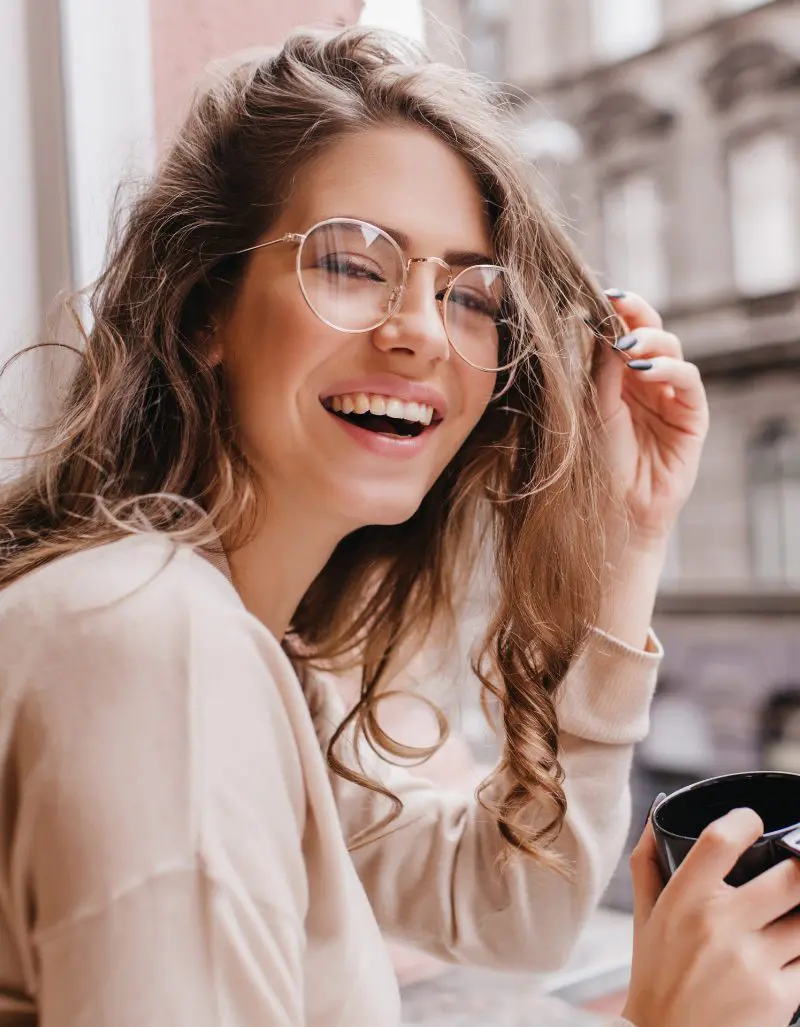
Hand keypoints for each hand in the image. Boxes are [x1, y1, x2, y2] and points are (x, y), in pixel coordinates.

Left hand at [592, 290, 709, 547]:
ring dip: (652, 340)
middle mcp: (645, 381)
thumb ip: (600, 369)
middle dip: (638, 313)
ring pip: (672, 349)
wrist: (615, 511)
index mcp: (615, 376)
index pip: (621, 331)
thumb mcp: (592, 408)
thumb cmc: (596, 464)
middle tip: (620, 304)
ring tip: (630, 345)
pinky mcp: (692, 416)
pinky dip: (671, 369)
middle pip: (650, 331)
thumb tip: (604, 325)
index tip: (602, 295)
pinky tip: (649, 370)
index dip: (616, 311)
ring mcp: (670, 396)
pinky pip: (689, 381)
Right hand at [622, 809, 799, 1026]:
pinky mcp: (778, 997)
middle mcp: (719, 924)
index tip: (755, 824)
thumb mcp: (644, 918)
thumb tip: (658, 821)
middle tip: (795, 870)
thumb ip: (649, 864)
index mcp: (684, 898)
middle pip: (790, 876)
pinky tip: (790, 952)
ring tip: (791, 913)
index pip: (721, 839)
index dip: (747, 820)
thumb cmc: (657, 977)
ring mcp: (751, 961)